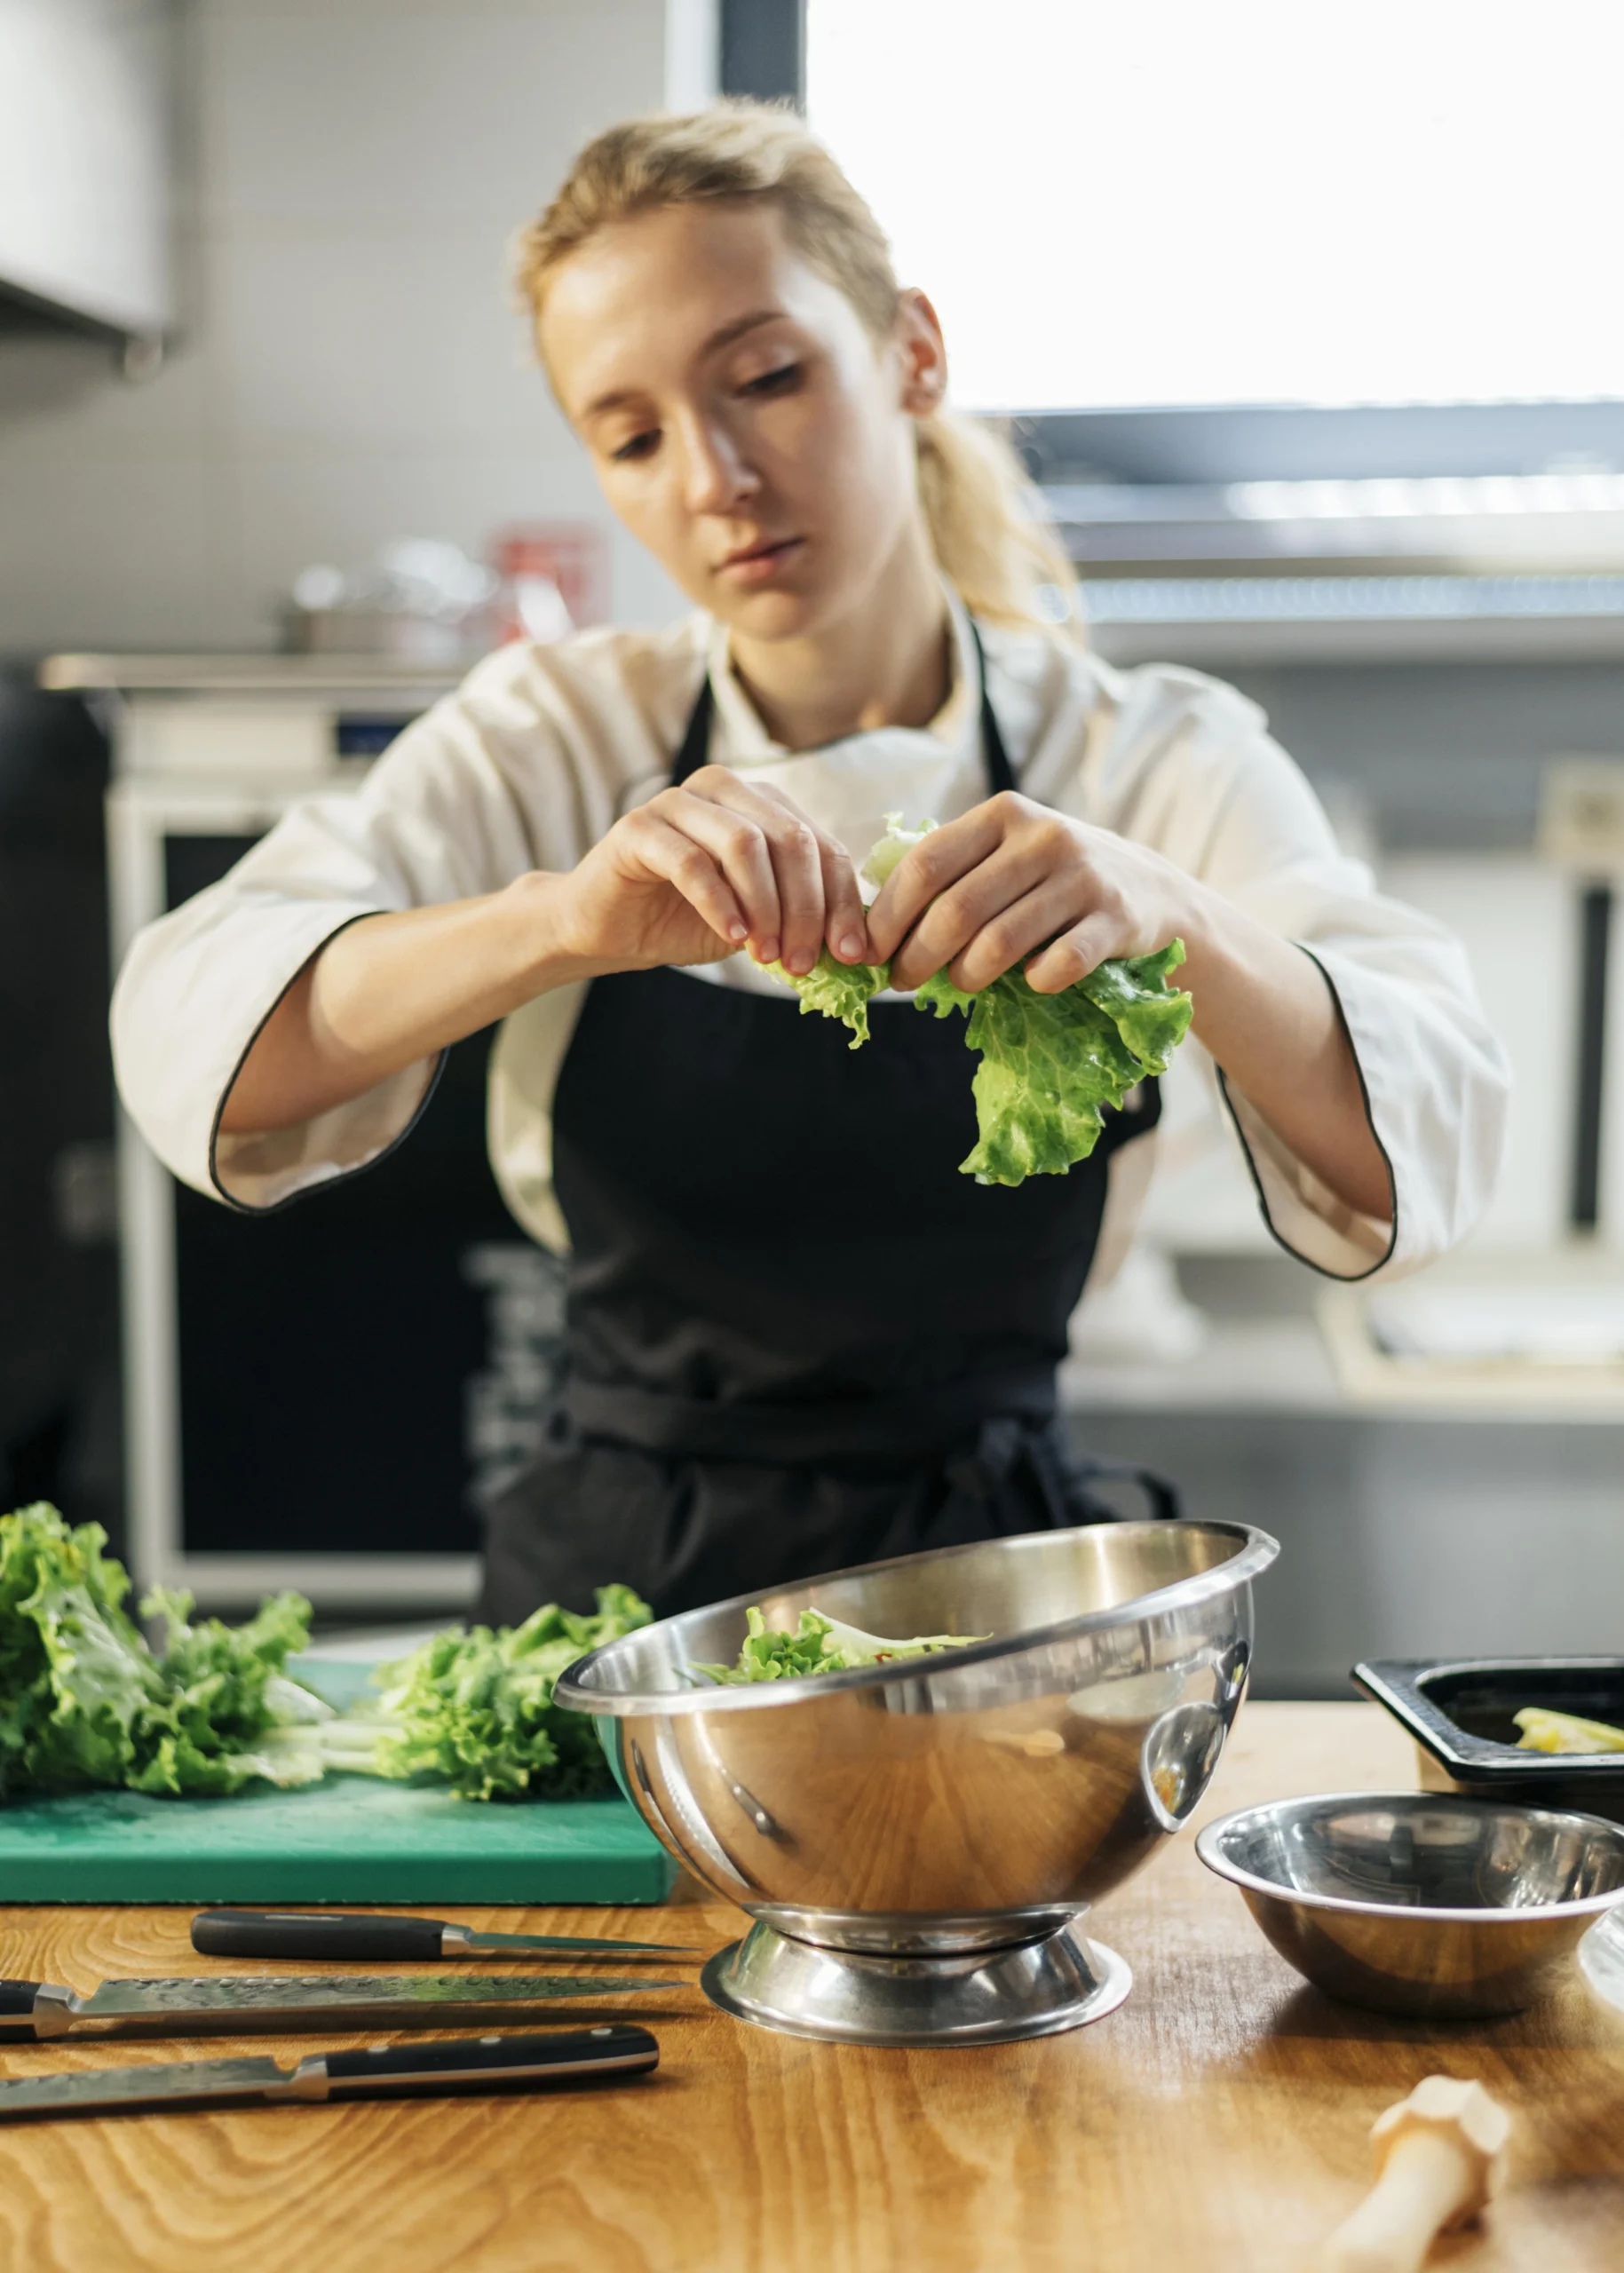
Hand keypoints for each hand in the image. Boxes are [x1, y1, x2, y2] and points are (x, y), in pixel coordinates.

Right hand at [553, 765, 870, 976]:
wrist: (609, 929)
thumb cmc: (686, 920)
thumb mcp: (758, 920)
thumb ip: (799, 917)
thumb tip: (857, 945)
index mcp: (760, 803)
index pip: (821, 846)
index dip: (841, 901)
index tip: (850, 953)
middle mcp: (724, 789)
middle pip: (790, 839)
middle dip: (806, 908)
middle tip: (802, 961)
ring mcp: (678, 801)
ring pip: (745, 844)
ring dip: (765, 907)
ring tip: (766, 954)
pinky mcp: (639, 827)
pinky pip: (692, 862)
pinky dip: (720, 904)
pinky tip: (731, 936)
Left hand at [864, 790, 1195, 993]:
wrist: (1152, 890)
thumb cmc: (1053, 880)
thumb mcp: (1006, 854)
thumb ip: (950, 874)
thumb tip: (869, 929)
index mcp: (1002, 815)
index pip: (926, 865)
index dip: (887, 915)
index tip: (867, 952)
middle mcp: (1043, 837)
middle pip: (956, 910)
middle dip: (916, 956)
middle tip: (902, 982)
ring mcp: (1083, 877)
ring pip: (999, 944)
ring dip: (965, 977)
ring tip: (958, 984)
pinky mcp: (1116, 918)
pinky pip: (1057, 965)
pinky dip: (1033, 983)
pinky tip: (1028, 983)